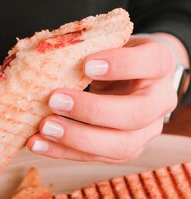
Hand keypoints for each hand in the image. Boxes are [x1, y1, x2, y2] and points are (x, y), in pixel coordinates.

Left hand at [27, 36, 178, 162]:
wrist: (126, 75)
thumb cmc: (111, 53)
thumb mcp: (106, 42)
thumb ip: (87, 47)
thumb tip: (44, 55)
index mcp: (160, 63)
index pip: (153, 62)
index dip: (123, 65)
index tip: (87, 64)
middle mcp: (160, 100)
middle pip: (136, 114)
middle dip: (93, 111)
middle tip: (54, 100)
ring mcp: (147, 130)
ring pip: (122, 145)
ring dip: (77, 139)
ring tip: (43, 128)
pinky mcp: (125, 149)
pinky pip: (97, 156)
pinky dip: (63, 151)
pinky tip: (38, 143)